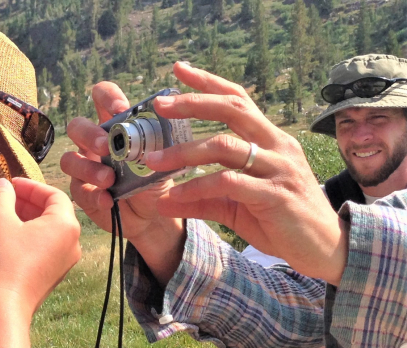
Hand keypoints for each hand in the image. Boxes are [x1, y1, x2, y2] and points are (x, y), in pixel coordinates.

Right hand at [0, 178, 80, 347]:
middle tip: (5, 197)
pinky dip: (30, 235)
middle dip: (28, 201)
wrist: (3, 307)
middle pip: (53, 211)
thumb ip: (2, 196)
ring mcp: (65, 260)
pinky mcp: (54, 273)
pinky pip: (46, 245)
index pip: (53, 194)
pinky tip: (8, 235)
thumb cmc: (3, 261)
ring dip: (27, 217)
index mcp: (65, 225)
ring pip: (48, 229)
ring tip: (3, 215)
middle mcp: (72, 242)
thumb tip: (3, 184)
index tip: (10, 184)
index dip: (30, 185)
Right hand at [60, 82, 184, 284]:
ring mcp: (85, 167)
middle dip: (89, 133)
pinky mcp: (83, 193)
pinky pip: (79, 190)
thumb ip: (161, 145)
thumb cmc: (157, 180)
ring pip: (69, 159)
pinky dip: (94, 195)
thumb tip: (166, 130)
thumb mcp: (164, 160)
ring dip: (88, 168)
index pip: (102, 97)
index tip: (121, 109)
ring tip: (109, 179)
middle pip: (76, 126)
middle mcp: (94, 143)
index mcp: (114, 125)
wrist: (153, 216)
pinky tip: (108, 200)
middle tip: (106, 146)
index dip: (107, 97)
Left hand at [145, 62, 345, 284]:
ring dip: (184, 152)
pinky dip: (197, 188)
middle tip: (160, 103)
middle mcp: (276, 146)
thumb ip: (203, 197)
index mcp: (269, 139)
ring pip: (225, 146)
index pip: (238, 99)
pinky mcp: (276, 195)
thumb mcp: (236, 205)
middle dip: (194, 102)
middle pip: (233, 108)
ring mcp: (278, 168)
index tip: (179, 68)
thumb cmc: (280, 220)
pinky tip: (174, 197)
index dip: (208, 82)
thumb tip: (161, 200)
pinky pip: (229, 183)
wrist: (325, 249)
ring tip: (153, 162)